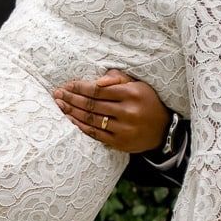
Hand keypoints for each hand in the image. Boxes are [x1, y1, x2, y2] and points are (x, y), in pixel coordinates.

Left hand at [52, 70, 170, 153]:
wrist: (163, 130)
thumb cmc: (147, 102)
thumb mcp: (138, 85)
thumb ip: (118, 79)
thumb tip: (97, 81)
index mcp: (131, 94)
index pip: (98, 90)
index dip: (80, 87)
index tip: (67, 85)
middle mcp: (127, 112)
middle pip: (92, 104)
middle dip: (72, 98)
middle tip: (57, 94)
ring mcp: (123, 129)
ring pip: (91, 119)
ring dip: (72, 112)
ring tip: (60, 105)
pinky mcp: (120, 142)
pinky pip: (95, 134)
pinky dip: (80, 126)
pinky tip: (70, 120)